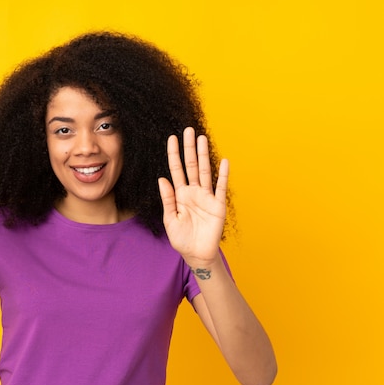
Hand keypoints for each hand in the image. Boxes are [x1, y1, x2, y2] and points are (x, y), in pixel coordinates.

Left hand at [158, 127, 227, 266]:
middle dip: (189, 148)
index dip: (174, 154)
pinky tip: (223, 161)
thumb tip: (162, 178)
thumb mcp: (169, 218)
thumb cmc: (182, 238)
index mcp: (180, 194)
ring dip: (203, 155)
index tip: (172, 138)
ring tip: (202, 138)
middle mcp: (193, 192)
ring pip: (204, 171)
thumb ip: (167, 199)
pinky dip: (222, 175)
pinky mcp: (218, 205)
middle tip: (188, 130)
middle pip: (191, 165)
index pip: (176, 169)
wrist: (196, 255)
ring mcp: (206, 197)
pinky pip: (220, 187)